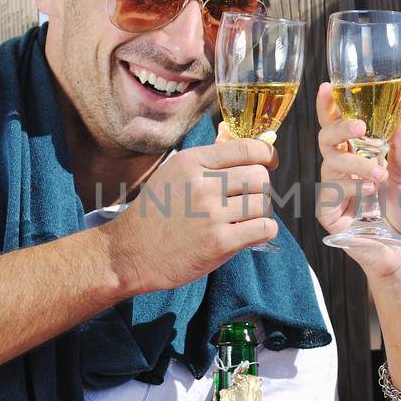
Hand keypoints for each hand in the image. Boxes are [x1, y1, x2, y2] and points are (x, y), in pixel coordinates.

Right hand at [102, 138, 277, 293]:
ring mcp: (211, 214)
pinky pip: (264, 229)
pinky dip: (264, 231)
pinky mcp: (219, 242)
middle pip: (259, 176)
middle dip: (260, 188)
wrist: (130, 253)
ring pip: (264, 203)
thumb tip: (248, 152)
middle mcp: (203, 184)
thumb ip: (207, 164)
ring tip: (246, 219)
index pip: (247, 148)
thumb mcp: (173, 175)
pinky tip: (250, 234)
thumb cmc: (154, 214)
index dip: (266, 155)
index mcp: (192, 162)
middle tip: (249, 200)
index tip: (270, 162)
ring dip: (261, 212)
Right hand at [314, 82, 400, 280]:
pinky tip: (368, 195)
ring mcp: (333, 192)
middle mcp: (342, 172)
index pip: (337, 128)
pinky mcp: (329, 214)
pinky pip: (330, 193)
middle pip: (326, 140)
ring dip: (355, 165)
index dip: (329, 108)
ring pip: (329, 164)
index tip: (327, 86)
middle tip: (361, 128)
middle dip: (340, 128)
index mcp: (357, 157)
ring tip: (378, 176)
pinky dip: (350, 189)